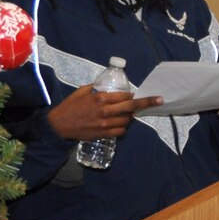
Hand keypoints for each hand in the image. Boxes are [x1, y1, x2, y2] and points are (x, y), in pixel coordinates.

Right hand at [46, 84, 162, 141]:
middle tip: (159, 100)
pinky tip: (120, 124)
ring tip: (127, 114)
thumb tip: (107, 85)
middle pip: (131, 107)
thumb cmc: (70, 106)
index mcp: (100, 98)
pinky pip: (121, 131)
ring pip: (127, 120)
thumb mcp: (82, 91)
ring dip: (130, 116)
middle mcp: (105, 111)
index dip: (135, 95)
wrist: (59, 125)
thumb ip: (96, 88)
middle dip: (147, 103)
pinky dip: (123, 127)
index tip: (143, 94)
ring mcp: (105, 124)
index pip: (125, 96)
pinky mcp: (103, 134)